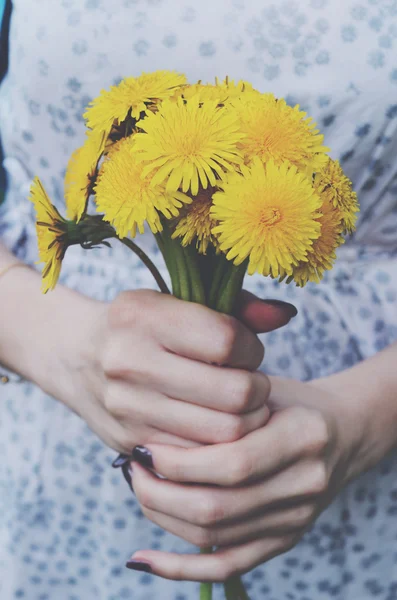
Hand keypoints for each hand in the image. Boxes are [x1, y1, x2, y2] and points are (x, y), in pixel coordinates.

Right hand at [29, 279, 295, 452]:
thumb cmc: (142, 325)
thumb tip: (285, 314)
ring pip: (222, 432)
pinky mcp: (131, 441)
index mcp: (143, 315)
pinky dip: (219, 446)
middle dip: (258, 391)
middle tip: (252, 384)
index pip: (227, 341)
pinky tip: (217, 426)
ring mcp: (127, 407)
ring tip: (240, 406)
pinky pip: (199, 457)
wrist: (77, 355)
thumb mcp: (178, 300)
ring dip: (246, 421)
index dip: (252, 349)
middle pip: (232, 394)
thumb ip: (236, 306)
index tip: (247, 350)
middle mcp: (129, 361)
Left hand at [127, 373, 366, 581]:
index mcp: (303, 437)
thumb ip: (218, 407)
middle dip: (160, 492)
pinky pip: (226, 567)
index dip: (179, 462)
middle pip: (218, 508)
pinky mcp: (284, 541)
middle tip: (133, 467)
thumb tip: (147, 429)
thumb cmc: (291, 402)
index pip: (232, 463)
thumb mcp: (261, 388)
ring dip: (163, 518)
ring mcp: (296, 520)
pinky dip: (179, 568)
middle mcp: (305, 485)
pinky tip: (143, 559)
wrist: (341, 432)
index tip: (143, 446)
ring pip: (214, 537)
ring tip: (139, 488)